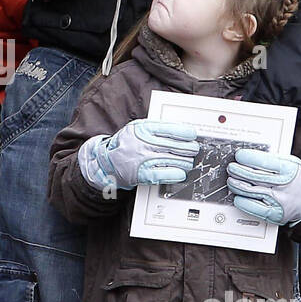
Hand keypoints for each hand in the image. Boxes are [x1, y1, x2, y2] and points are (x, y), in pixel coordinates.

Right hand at [78, 120, 199, 191]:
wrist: (107, 161)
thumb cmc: (125, 143)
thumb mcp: (137, 128)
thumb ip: (155, 127)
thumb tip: (178, 130)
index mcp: (143, 129)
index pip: (170, 129)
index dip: (185, 133)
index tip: (192, 135)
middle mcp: (144, 143)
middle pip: (175, 146)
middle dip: (189, 148)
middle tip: (193, 149)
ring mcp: (144, 159)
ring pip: (173, 160)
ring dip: (185, 162)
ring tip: (188, 161)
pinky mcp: (143, 174)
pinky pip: (164, 174)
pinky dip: (176, 174)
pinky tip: (181, 173)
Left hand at [226, 149, 300, 225]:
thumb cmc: (297, 180)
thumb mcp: (292, 163)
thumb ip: (273, 159)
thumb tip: (251, 156)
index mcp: (289, 170)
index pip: (263, 162)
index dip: (247, 158)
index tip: (239, 155)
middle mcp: (284, 185)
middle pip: (254, 176)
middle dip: (238, 170)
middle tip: (232, 168)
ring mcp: (278, 200)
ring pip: (250, 191)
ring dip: (236, 185)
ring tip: (231, 180)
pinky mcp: (274, 214)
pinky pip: (253, 207)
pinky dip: (242, 201)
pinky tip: (238, 196)